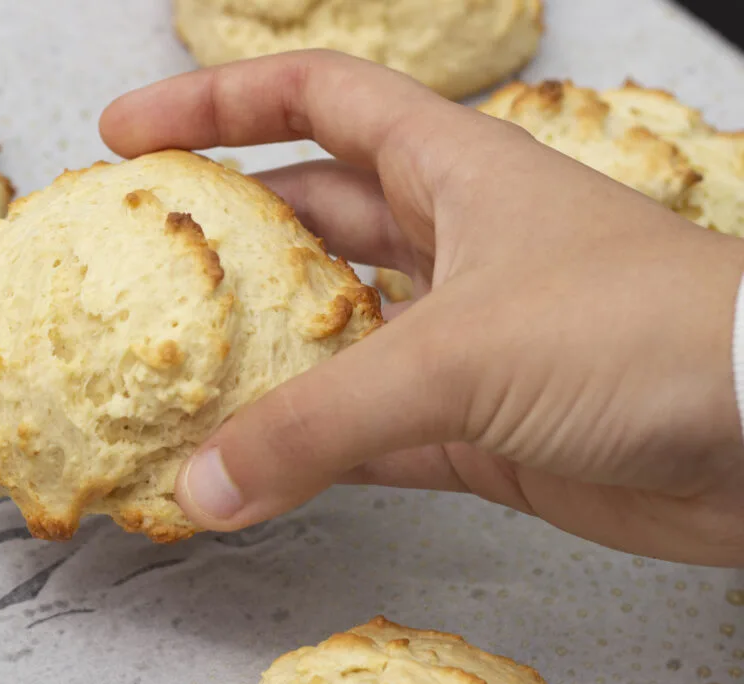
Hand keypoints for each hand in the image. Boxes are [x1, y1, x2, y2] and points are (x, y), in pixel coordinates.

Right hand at [99, 51, 743, 566]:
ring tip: (174, 379)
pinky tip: (249, 474)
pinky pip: (366, 434)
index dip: (218, 104)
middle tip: (137, 265)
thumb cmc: (649, 335)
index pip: (317, 101)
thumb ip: (318, 424)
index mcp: (454, 170)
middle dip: (226, 236)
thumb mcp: (461, 353)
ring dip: (261, 360)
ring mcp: (465, 340)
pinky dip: (308, 455)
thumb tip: (204, 486)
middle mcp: (454, 246)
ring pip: (333, 337)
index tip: (130, 130)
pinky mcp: (479, 428)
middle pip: (310, 218)